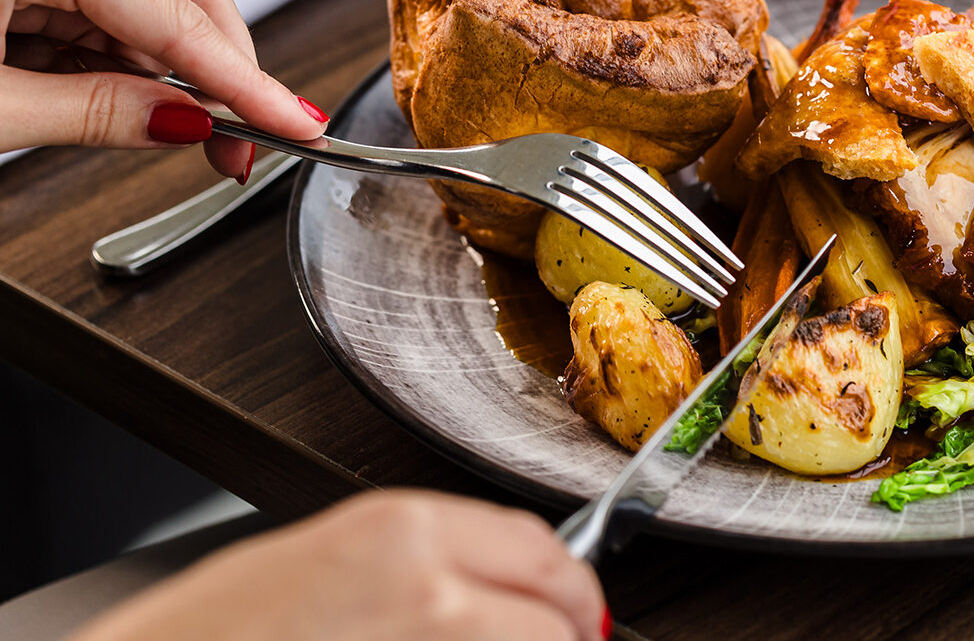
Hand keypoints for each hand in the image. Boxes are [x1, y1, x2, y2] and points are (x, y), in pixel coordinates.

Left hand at [0, 0, 325, 179]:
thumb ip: (95, 113)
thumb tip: (187, 122)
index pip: (181, 20)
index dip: (247, 85)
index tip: (298, 125)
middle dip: (221, 68)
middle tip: (241, 142)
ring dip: (160, 66)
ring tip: (143, 126)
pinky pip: (102, 0)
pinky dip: (113, 54)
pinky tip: (91, 92)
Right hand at [68, 490, 608, 640]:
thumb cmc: (208, 637)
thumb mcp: (325, 563)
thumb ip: (424, 564)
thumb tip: (500, 585)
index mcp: (402, 534)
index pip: (542, 548)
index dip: (566, 585)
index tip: (574, 605)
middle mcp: (429, 592)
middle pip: (555, 618)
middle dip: (562, 635)